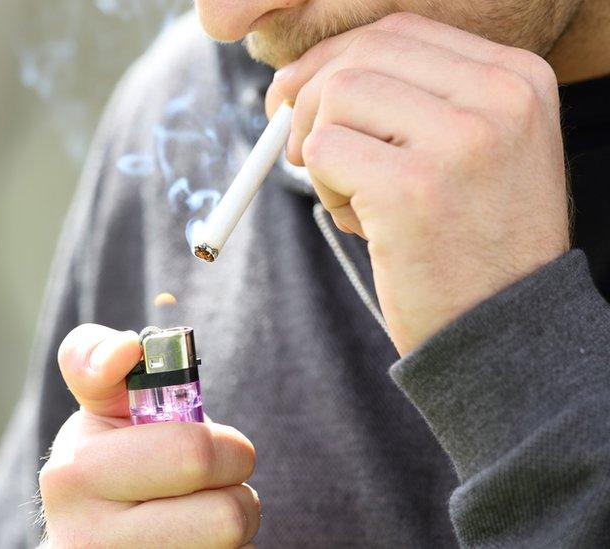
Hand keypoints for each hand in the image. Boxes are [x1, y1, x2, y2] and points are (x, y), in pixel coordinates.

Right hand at [38, 324, 259, 547]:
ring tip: (197, 513)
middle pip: (228, 515)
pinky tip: (192, 542)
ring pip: (233, 547)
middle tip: (212, 478)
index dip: (225, 447)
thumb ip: (98, 360)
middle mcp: (87, 541)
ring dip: (232, 524)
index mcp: (75, 475)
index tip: (212, 444)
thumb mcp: (99, 406)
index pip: (194, 456)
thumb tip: (125, 350)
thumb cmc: (113, 458)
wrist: (95, 541)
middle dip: (235, 485)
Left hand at [266, 12, 570, 355]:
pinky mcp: (413, 188)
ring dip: (322, 150)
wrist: (502, 331)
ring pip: (337, 97)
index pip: (398, 32)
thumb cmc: (468, 241)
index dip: (334, 60)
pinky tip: (362, 224)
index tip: (298, 96)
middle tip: (295, 148)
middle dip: (309, 98)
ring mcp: (460, 140)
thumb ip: (405, 101)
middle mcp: (499, 96)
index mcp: (517, 77)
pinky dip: (323, 188)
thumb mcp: (467, 151)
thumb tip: (298, 77)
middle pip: (361, 54)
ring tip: (356, 202)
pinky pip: (324, 151)